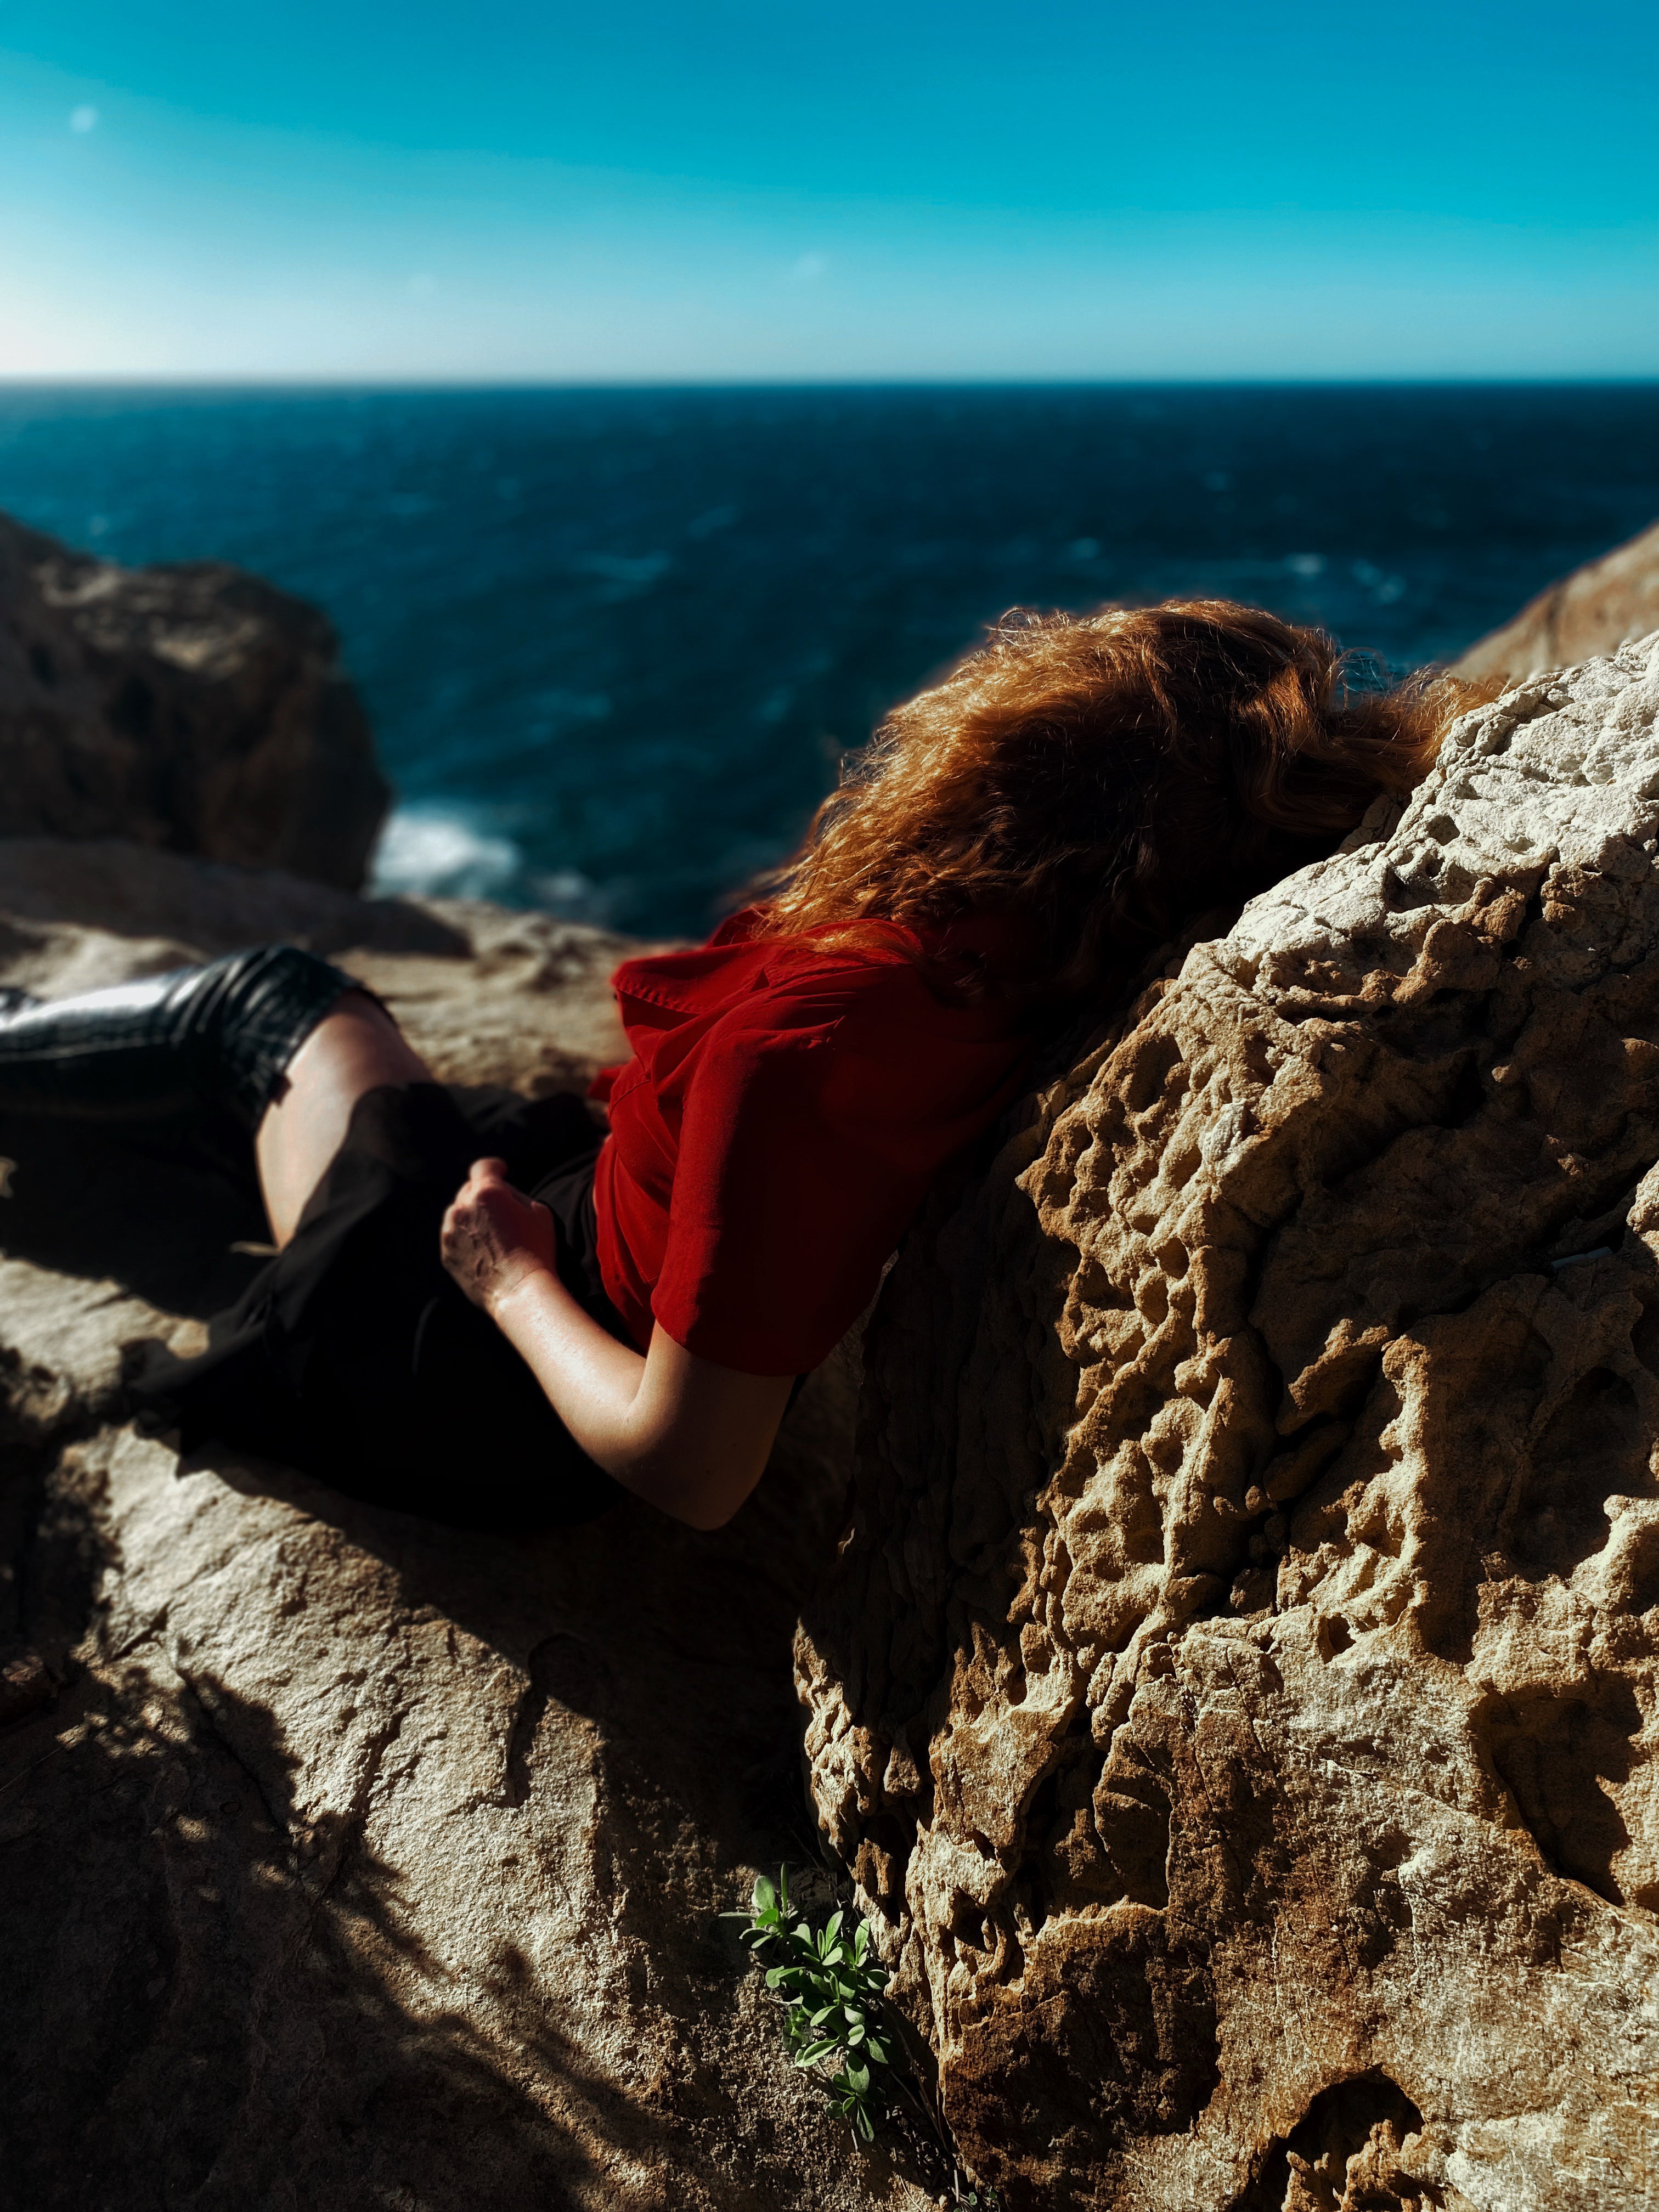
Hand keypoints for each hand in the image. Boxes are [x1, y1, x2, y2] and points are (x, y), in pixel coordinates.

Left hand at [440, 1157, 559, 1313]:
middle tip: (503, 1212)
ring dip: (473, 1217)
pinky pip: (454, 1236)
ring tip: (494, 1236)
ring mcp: (450, 1231)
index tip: (500, 1171)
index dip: (495, 1167)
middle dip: (485, 1195)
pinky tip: (486, 1251)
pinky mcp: (446, 1253)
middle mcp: (462, 1207)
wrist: (520, 1291)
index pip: (484, 1167)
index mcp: (486, 1192)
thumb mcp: (538, 1211)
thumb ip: (514, 1194)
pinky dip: (466, 1238)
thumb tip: (501, 1193)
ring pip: (459, 1213)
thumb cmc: (536, 1250)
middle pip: (470, 1190)